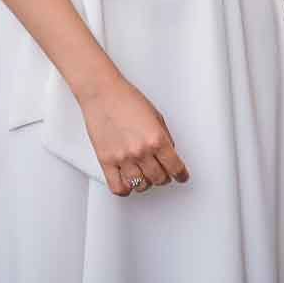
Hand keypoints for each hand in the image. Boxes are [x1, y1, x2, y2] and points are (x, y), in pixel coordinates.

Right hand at [79, 75, 189, 198]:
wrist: (102, 93)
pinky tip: (128, 181)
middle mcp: (141, 151)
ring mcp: (123, 158)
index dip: (181, 175)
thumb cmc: (126, 99)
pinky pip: (118, 187)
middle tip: (162, 172)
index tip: (181, 177)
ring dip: (146, 182)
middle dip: (164, 177)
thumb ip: (164, 137)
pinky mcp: (106, 161)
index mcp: (157, 138)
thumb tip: (169, 154)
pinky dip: (126, 189)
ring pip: (141, 185)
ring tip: (144, 174)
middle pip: (159, 179)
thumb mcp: (156, 116)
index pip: (175, 167)